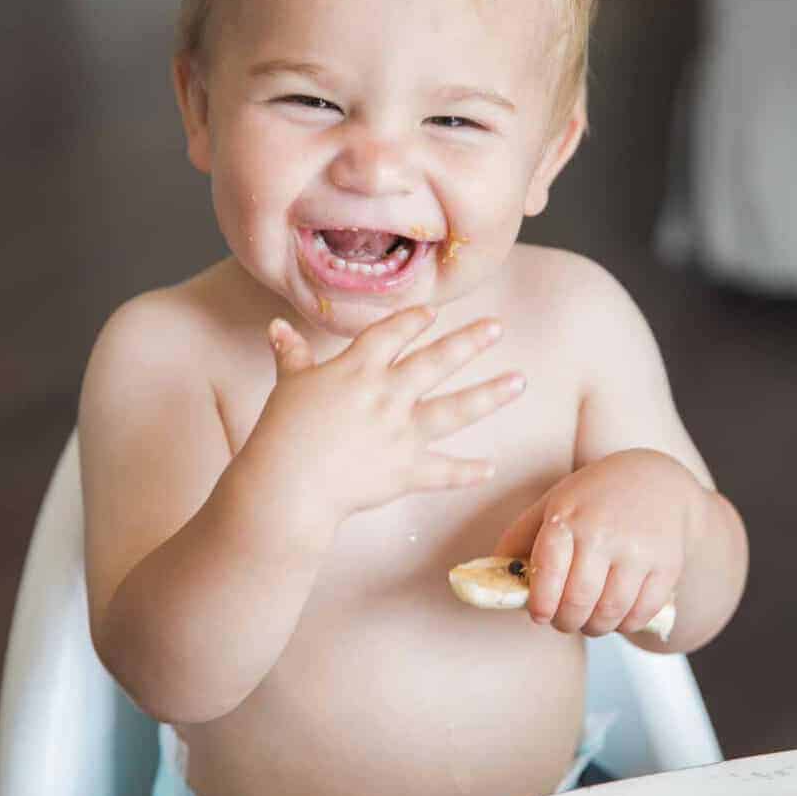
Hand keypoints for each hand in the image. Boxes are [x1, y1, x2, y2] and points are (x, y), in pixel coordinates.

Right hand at [249, 305, 525, 519]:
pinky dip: (468, 471)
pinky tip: (490, 467)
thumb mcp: (288, 384)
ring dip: (490, 395)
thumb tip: (276, 326)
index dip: (414, 320)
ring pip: (455, 409)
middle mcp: (387, 395)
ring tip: (520, 381)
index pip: (392, 333)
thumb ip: (291, 354)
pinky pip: (444, 471)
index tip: (434, 311)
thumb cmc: (282, 432)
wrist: (288, 484)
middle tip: (497, 327)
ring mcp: (401, 433)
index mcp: (358, 369)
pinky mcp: (406, 471)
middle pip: (436, 361)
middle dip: (469, 342)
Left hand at [493, 449, 698, 635]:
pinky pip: (641, 614)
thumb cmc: (595, 495)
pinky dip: (625, 625)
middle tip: (563, 621)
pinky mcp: (666, 565)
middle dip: (566, 622)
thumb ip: (521, 536)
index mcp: (568, 516)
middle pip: (578, 601)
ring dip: (594, 628)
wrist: (656, 480)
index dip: (540, 603)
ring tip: (589, 621)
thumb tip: (491, 572)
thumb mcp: (554, 502)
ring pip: (610, 613)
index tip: (539, 615)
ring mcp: (637, 550)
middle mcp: (603, 532)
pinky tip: (617, 616)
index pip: (548, 571)